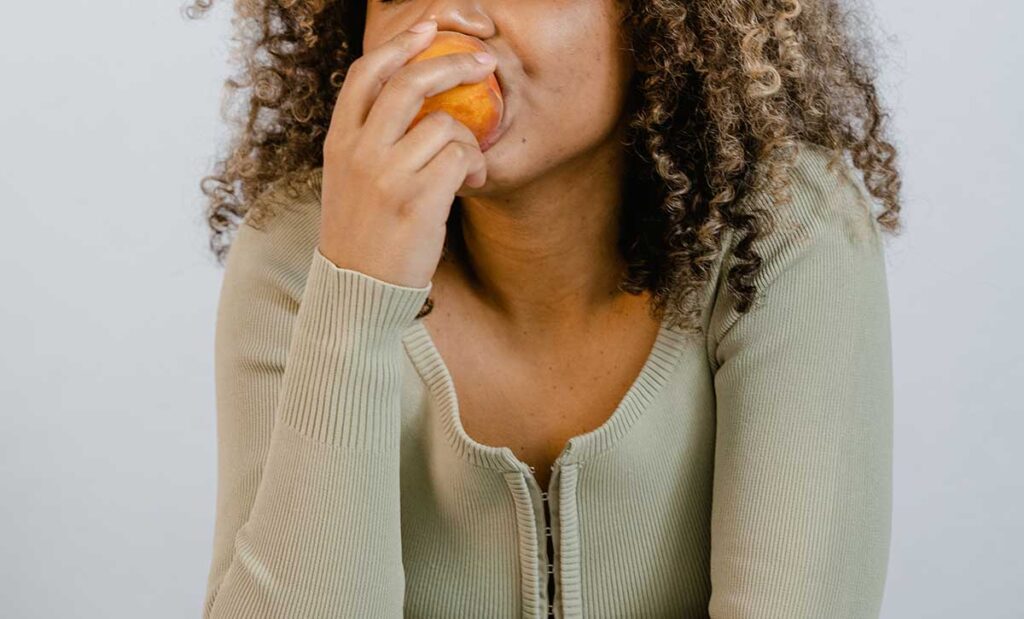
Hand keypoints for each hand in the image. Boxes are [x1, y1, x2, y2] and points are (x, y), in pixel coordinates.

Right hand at [318, 21, 496, 288]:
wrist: (357, 290)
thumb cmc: (362, 235)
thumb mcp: (349, 180)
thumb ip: (370, 141)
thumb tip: (417, 102)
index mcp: (339, 142)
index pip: (365, 74)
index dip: (400, 44)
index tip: (429, 29)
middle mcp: (358, 152)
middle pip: (409, 82)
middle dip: (453, 63)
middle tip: (484, 63)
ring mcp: (386, 175)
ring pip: (445, 124)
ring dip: (469, 140)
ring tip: (470, 166)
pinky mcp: (416, 201)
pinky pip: (460, 158)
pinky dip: (474, 166)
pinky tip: (471, 184)